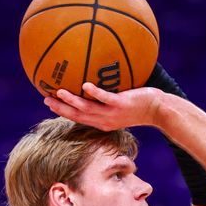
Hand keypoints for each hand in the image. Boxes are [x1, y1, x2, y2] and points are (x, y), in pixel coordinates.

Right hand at [44, 83, 163, 130]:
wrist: (159, 110)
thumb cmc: (140, 105)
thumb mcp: (121, 105)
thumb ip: (108, 99)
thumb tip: (96, 84)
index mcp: (103, 122)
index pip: (78, 118)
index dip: (63, 112)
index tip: (49, 103)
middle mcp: (105, 120)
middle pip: (78, 115)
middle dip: (61, 108)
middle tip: (46, 99)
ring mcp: (113, 114)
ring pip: (88, 109)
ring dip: (72, 101)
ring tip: (59, 91)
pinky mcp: (121, 105)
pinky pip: (105, 98)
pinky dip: (94, 93)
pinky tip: (85, 85)